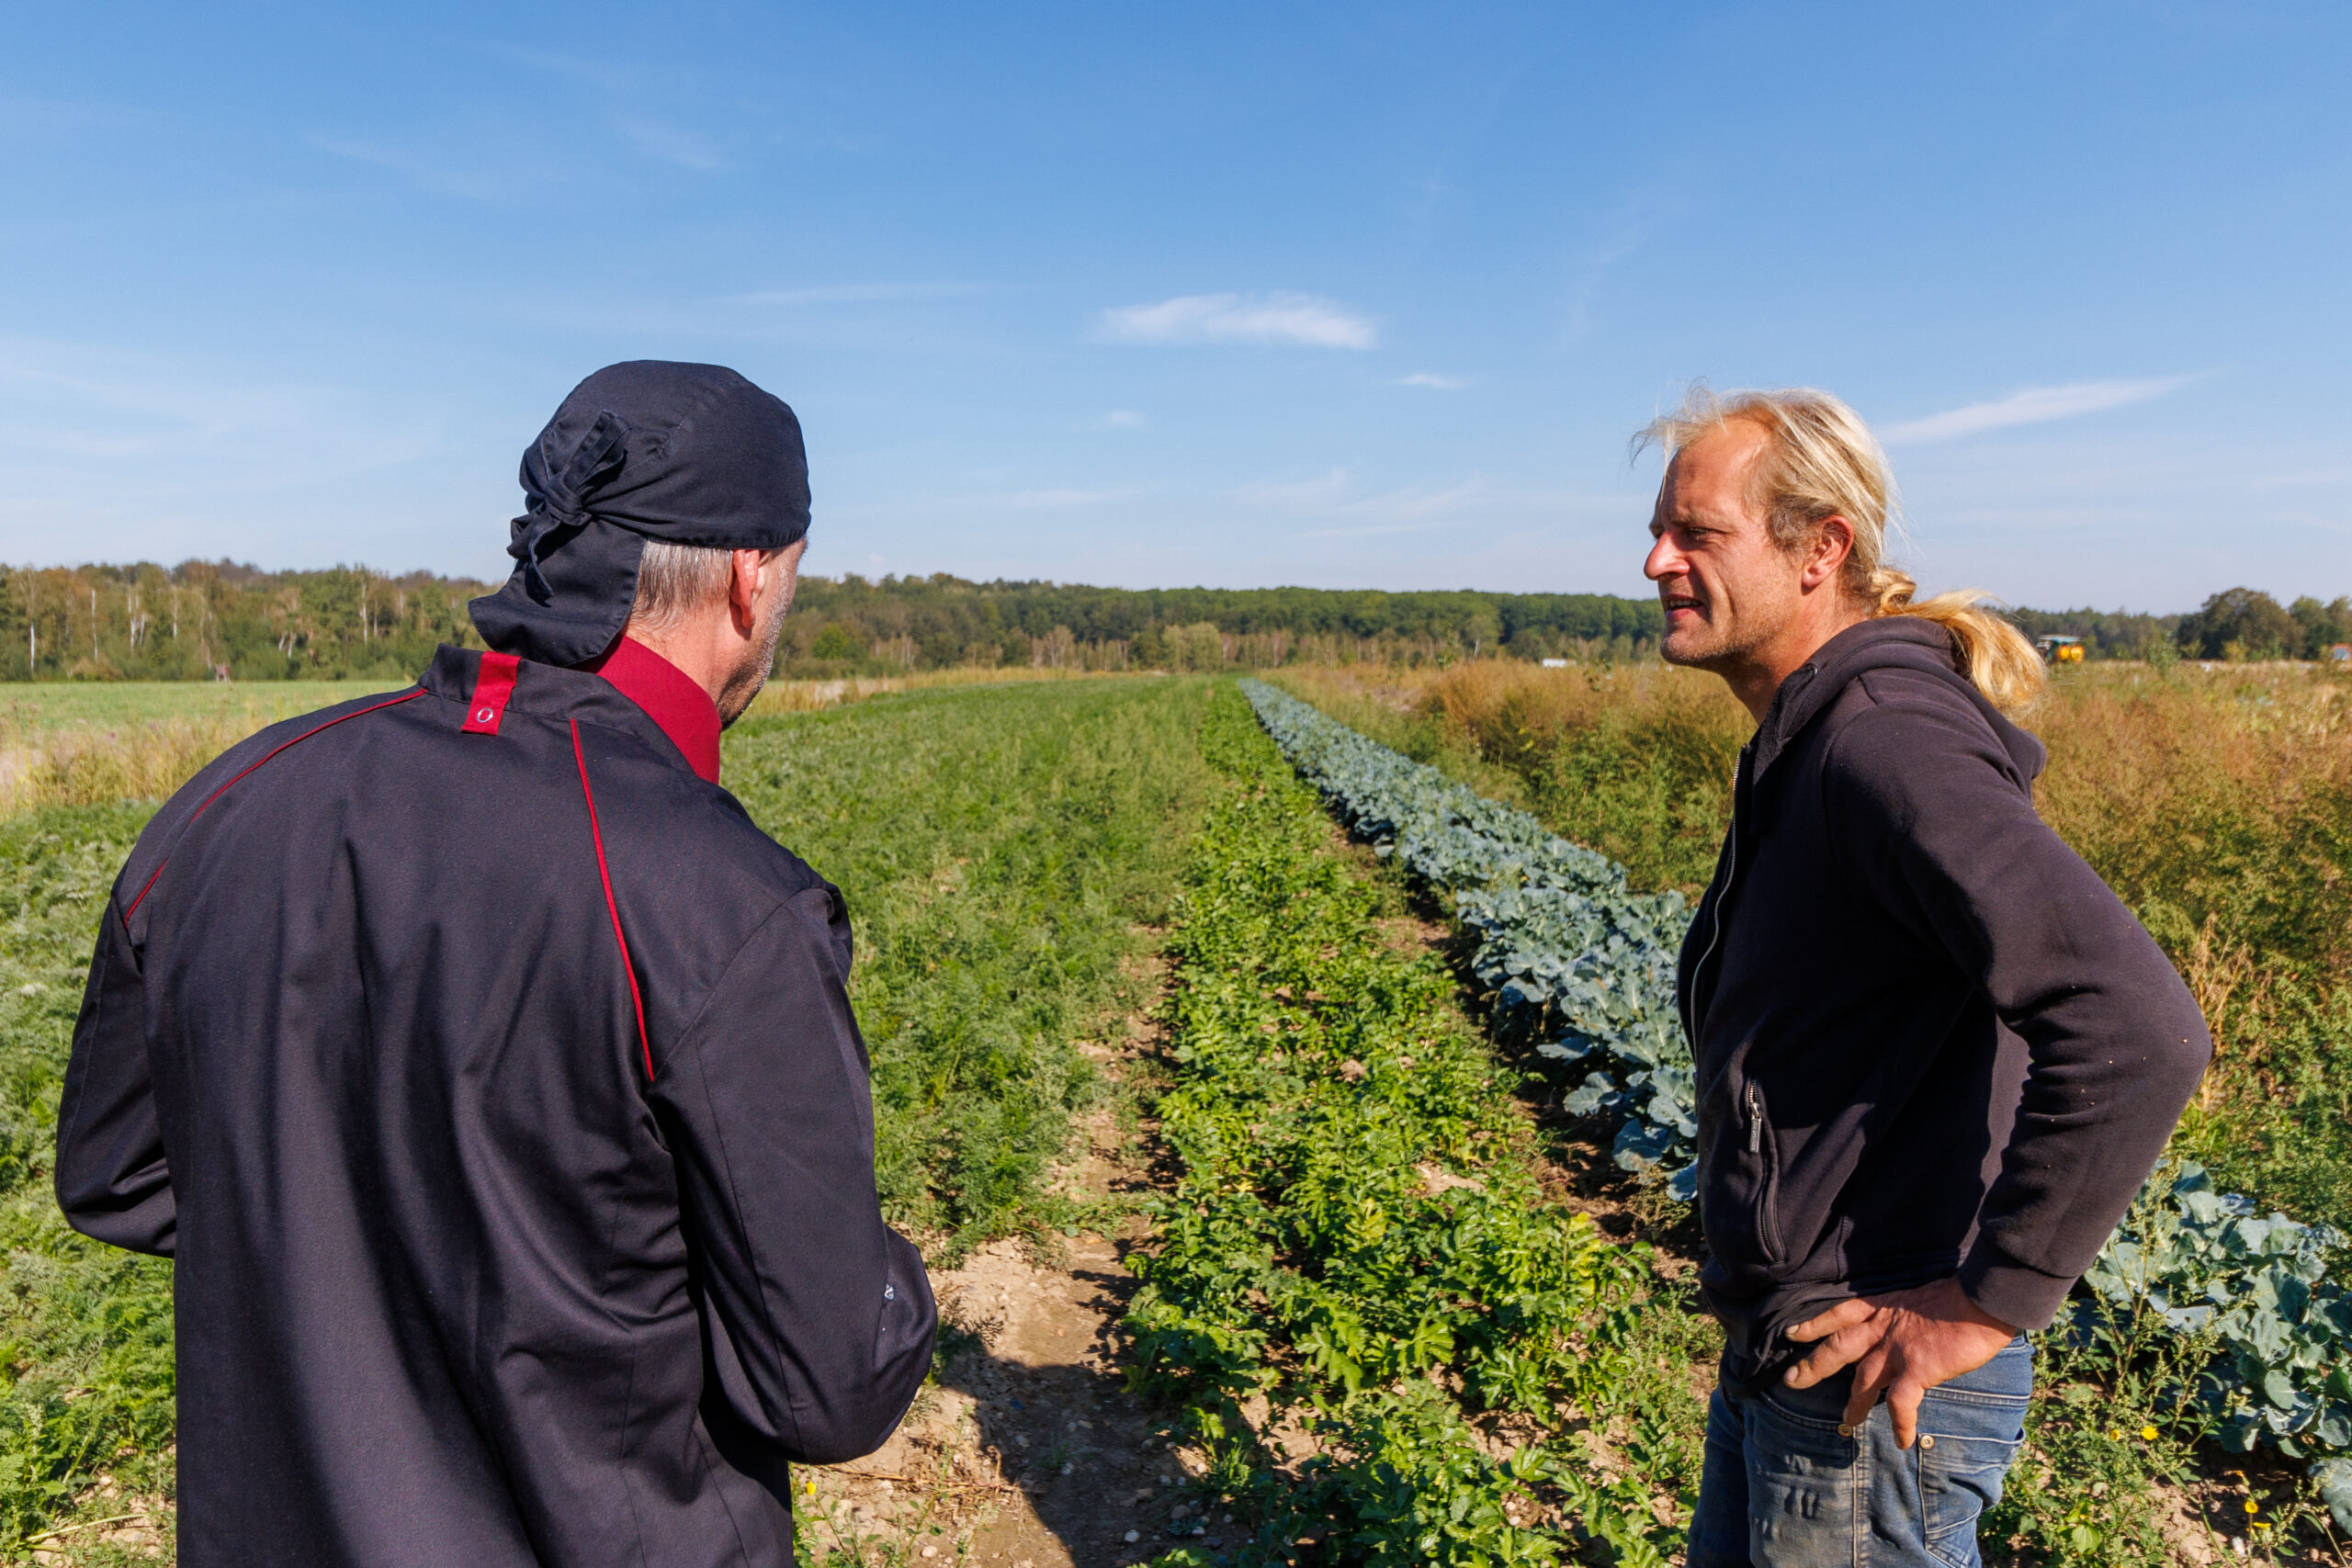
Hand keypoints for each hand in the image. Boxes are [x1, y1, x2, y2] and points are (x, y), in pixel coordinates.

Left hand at [1782, 1277, 2017, 1448]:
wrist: (1981, 1300)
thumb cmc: (1957, 1297)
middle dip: (1813, 1365)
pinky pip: (1901, 1404)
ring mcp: (1897, 1350)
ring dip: (1853, 1404)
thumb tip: (1904, 1328)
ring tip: (1846, 1424)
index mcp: (1882, 1309)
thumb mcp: (1918, 1298)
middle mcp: (1882, 1329)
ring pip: (1863, 1381)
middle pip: (1837, 1348)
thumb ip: (1903, 1316)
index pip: (1839, 1314)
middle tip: (1791, 1381)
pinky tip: (1901, 1441)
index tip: (1792, 1333)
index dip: (1815, 1324)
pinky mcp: (1918, 1369)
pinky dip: (1900, 1424)